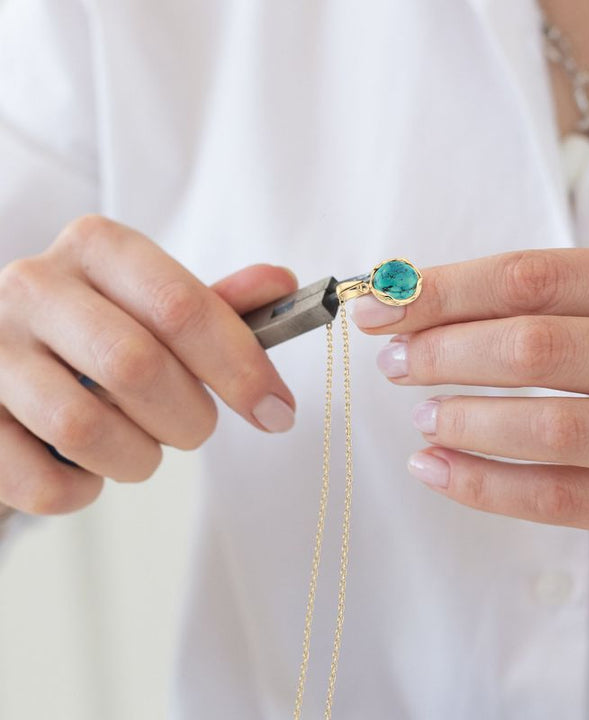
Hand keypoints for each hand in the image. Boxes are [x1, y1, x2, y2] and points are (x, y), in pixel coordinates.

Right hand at [0, 215, 296, 515]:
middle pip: (136, 367)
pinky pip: (42, 480)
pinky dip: (83, 491)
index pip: (182, 307)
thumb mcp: (156, 308)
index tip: (278, 412)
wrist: (5, 364)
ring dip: (137, 459)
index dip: (241, 367)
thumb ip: (216, 305)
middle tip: (194, 429)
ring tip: (140, 449)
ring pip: (84, 427)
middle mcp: (34, 286)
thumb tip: (282, 284)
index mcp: (98, 248)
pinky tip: (88, 469)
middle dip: (189, 419)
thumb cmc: (101, 336)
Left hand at [352, 248, 588, 554]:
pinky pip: (564, 500)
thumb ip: (573, 300)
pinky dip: (486, 486)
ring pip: (549, 428)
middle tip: (394, 362)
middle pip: (535, 346)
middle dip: (444, 352)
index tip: (383, 304)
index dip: (446, 290)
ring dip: (463, 419)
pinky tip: (438, 469)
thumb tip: (443, 303)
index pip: (536, 278)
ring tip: (420, 415)